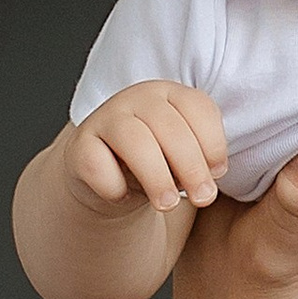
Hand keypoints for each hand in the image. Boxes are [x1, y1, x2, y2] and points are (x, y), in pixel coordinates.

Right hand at [68, 80, 230, 220]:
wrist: (110, 181)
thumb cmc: (158, 166)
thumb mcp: (186, 159)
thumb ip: (202, 160)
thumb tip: (211, 176)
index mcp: (170, 94)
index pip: (197, 107)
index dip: (213, 143)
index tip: (218, 173)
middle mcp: (138, 98)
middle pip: (169, 126)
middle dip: (191, 166)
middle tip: (203, 198)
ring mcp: (106, 118)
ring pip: (134, 141)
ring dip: (157, 177)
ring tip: (168, 204)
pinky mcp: (80, 147)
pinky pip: (97, 164)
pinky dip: (114, 186)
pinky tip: (123, 196)